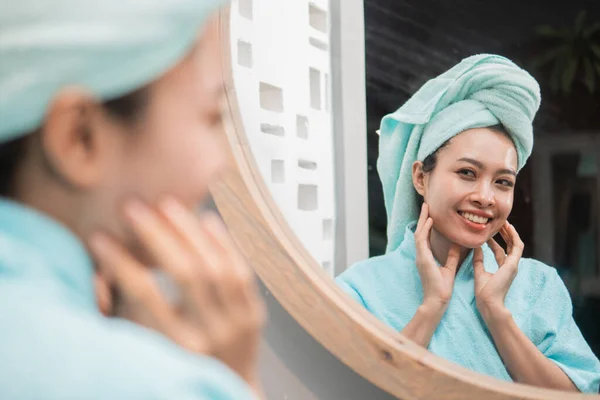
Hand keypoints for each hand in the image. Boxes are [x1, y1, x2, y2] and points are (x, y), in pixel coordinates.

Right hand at [89, 198, 265, 387]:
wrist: (226, 390)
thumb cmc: (173, 366)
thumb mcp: (144, 346)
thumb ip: (126, 312)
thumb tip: (99, 267)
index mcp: (175, 347)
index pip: (144, 295)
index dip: (119, 262)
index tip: (99, 236)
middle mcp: (208, 335)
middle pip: (185, 273)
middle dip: (156, 235)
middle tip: (132, 206)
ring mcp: (237, 324)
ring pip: (216, 266)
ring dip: (190, 230)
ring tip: (167, 204)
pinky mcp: (255, 316)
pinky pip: (241, 272)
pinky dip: (224, 243)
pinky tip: (207, 219)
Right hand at [414, 203, 460, 310]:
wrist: (438, 300)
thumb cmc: (442, 287)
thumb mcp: (449, 267)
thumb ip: (452, 255)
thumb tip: (456, 244)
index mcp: (426, 257)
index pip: (425, 237)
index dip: (428, 225)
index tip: (432, 214)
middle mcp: (421, 255)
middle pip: (420, 232)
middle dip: (423, 218)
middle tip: (426, 205)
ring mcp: (420, 256)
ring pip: (419, 233)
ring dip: (423, 220)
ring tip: (427, 208)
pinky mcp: (422, 258)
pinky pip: (422, 240)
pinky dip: (426, 230)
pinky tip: (431, 221)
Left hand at [473, 222, 523, 320]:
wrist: (488, 302)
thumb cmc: (483, 291)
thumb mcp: (479, 272)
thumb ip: (478, 260)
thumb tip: (476, 247)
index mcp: (502, 269)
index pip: (500, 252)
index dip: (494, 241)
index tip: (488, 234)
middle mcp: (509, 266)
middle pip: (509, 246)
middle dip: (505, 234)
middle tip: (498, 223)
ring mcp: (513, 265)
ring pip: (515, 244)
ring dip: (510, 232)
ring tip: (504, 222)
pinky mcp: (513, 264)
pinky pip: (517, 246)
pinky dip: (514, 236)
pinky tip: (509, 227)